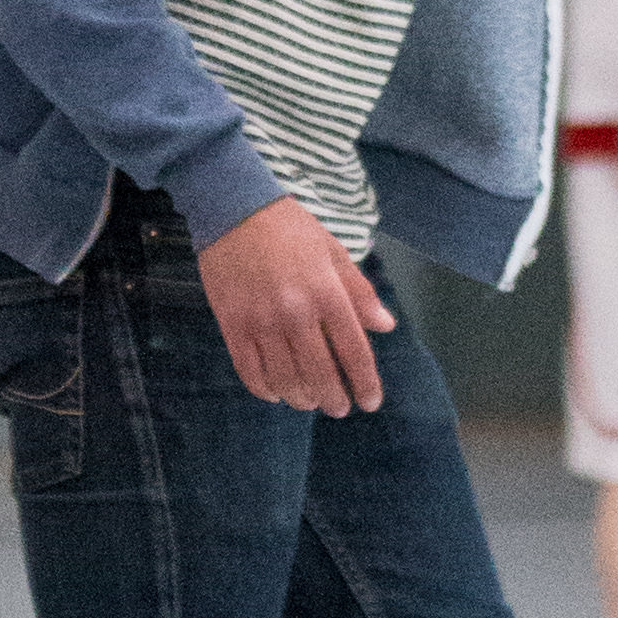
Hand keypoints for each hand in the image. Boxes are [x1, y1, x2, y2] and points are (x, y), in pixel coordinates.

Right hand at [197, 195, 394, 415]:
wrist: (234, 208)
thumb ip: (360, 292)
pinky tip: (275, 393)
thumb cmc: (290, 228)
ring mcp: (261, 320)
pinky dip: (264, 388)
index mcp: (327, 292)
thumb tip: (385, 326)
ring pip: (284, 377)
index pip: (354, 350)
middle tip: (338, 409)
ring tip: (308, 401)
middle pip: (319, 373)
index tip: (370, 402)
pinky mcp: (231, 323)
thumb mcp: (334, 251)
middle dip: (333, 398)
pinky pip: (249, 369)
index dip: (364, 382)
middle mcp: (296, 311)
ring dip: (300, 397)